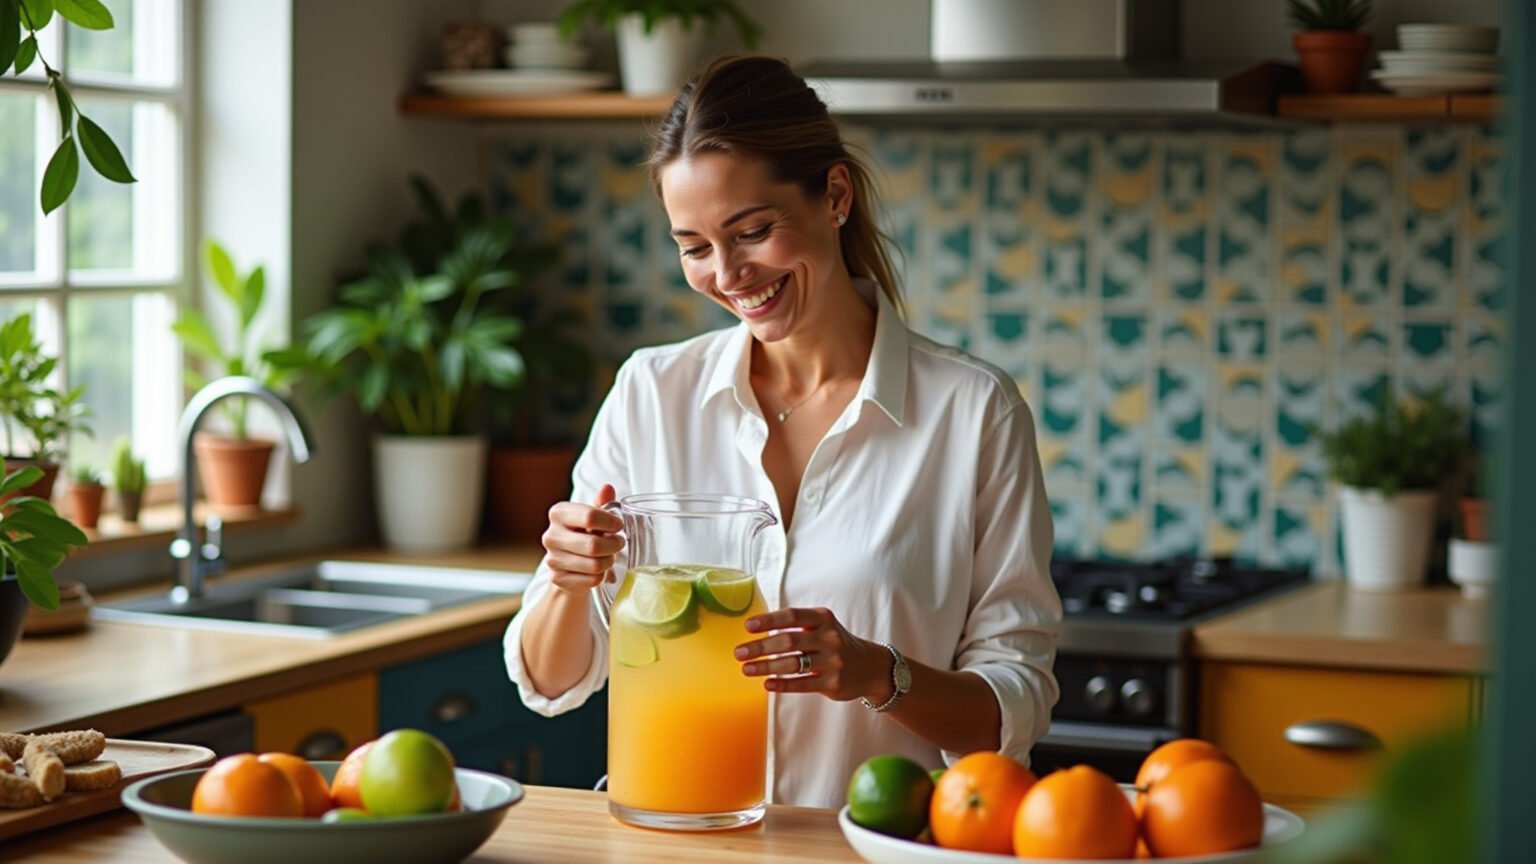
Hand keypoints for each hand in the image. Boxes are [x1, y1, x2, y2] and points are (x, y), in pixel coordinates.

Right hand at [541, 484, 624, 594]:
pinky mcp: (557, 579)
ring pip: (595, 565)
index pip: (590, 516)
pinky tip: (598, 570)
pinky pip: (592, 580)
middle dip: (614, 545)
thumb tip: (608, 488)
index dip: (611, 523)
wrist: (567, 564)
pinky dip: (601, 576)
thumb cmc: (583, 535)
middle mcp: (551, 535)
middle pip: (593, 545)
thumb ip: (601, 503)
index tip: (618, 526)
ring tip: (609, 556)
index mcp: (558, 513)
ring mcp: (552, 559)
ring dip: (609, 561)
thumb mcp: (593, 517)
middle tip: (619, 543)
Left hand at [733, 607, 892, 701]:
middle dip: (761, 647)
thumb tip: (758, 631)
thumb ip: (797, 625)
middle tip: (739, 653)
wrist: (871, 667)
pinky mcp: (833, 683)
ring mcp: (833, 661)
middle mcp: (829, 638)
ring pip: (793, 664)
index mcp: (823, 619)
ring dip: (766, 667)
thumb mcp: (823, 626)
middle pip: (789, 641)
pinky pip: (802, 684)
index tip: (748, 626)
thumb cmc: (836, 643)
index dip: (769, 620)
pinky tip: (766, 684)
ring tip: (746, 669)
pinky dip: (782, 684)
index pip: (792, 616)